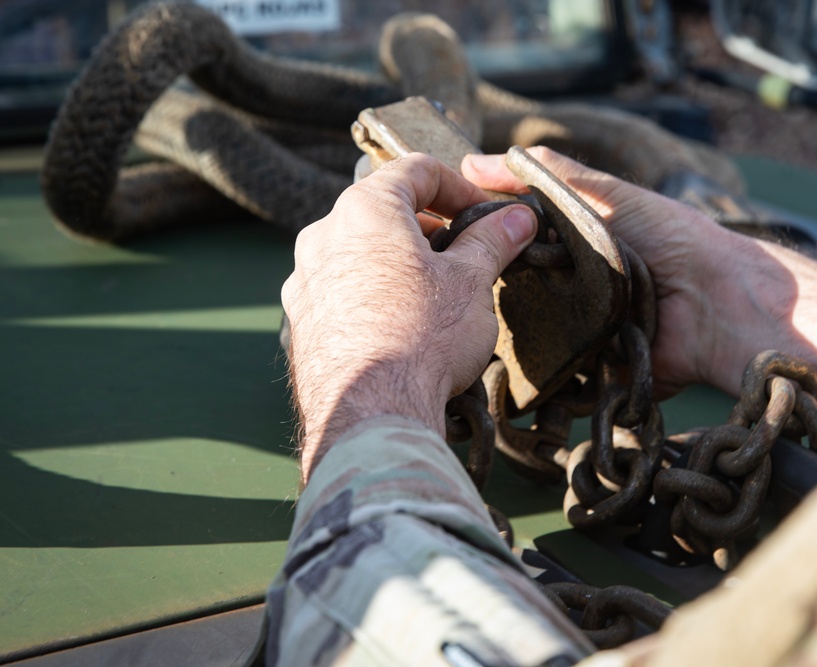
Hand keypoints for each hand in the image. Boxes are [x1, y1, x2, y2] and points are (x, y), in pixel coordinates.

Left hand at [282, 153, 535, 480]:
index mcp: (365, 210)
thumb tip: (517, 217)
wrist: (372, 412)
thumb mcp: (472, 281)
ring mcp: (304, 282)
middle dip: (430, 228)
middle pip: (383, 211)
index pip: (416, 170)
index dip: (460, 187)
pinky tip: (400, 327)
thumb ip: (492, 241)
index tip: (486, 216)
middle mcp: (323, 237)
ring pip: (358, 254)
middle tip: (465, 256)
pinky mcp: (299, 324)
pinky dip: (371, 296)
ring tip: (434, 296)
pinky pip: (340, 293)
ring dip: (398, 263)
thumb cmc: (422, 338)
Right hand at [464, 147, 816, 444]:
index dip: (484, 241)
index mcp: (575, 246)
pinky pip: (553, 374)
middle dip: (489, 291)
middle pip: (516, 291)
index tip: (442, 240)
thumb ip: (549, 176)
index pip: (515, 244)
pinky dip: (532, 372)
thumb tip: (472, 160)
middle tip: (450, 288)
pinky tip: (497, 367)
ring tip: (464, 326)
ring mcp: (581, 331)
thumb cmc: (670, 239)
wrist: (720, 303)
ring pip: (528, 333)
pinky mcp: (592, 371)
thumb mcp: (607, 194)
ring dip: (506, 332)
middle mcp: (574, 288)